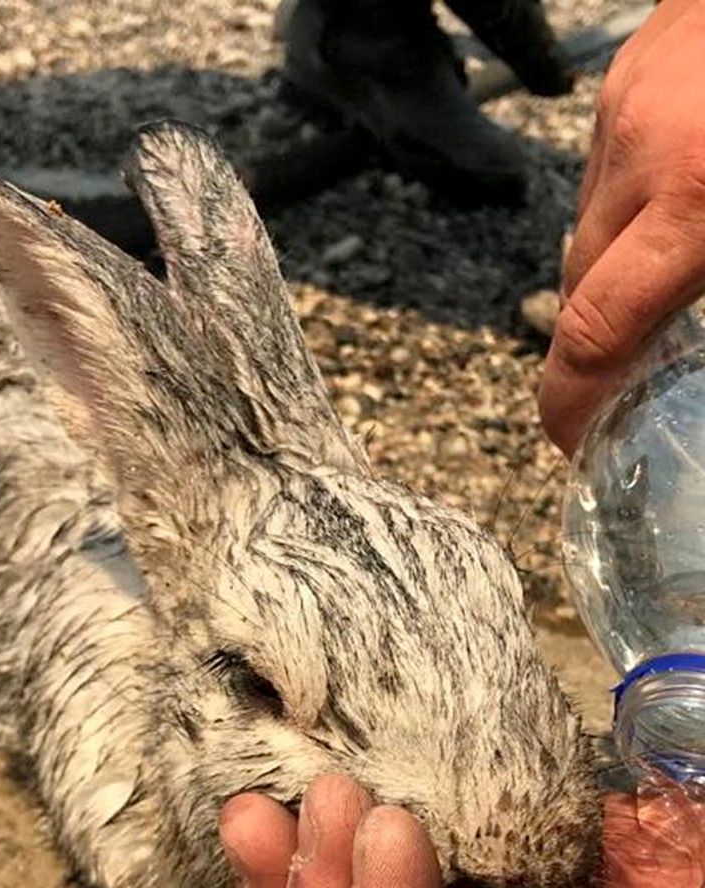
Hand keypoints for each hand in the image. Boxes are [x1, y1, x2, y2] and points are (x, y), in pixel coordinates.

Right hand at [539, 0, 704, 454]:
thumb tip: (694, 343)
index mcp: (695, 200)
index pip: (592, 332)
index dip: (569, 400)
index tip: (571, 438)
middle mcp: (638, 157)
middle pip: (579, 284)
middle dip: (597, 336)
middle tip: (634, 369)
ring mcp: (621, 109)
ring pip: (587, 227)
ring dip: (616, 265)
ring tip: (667, 269)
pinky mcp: (623, 75)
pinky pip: (603, 171)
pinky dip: (630, 203)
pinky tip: (677, 192)